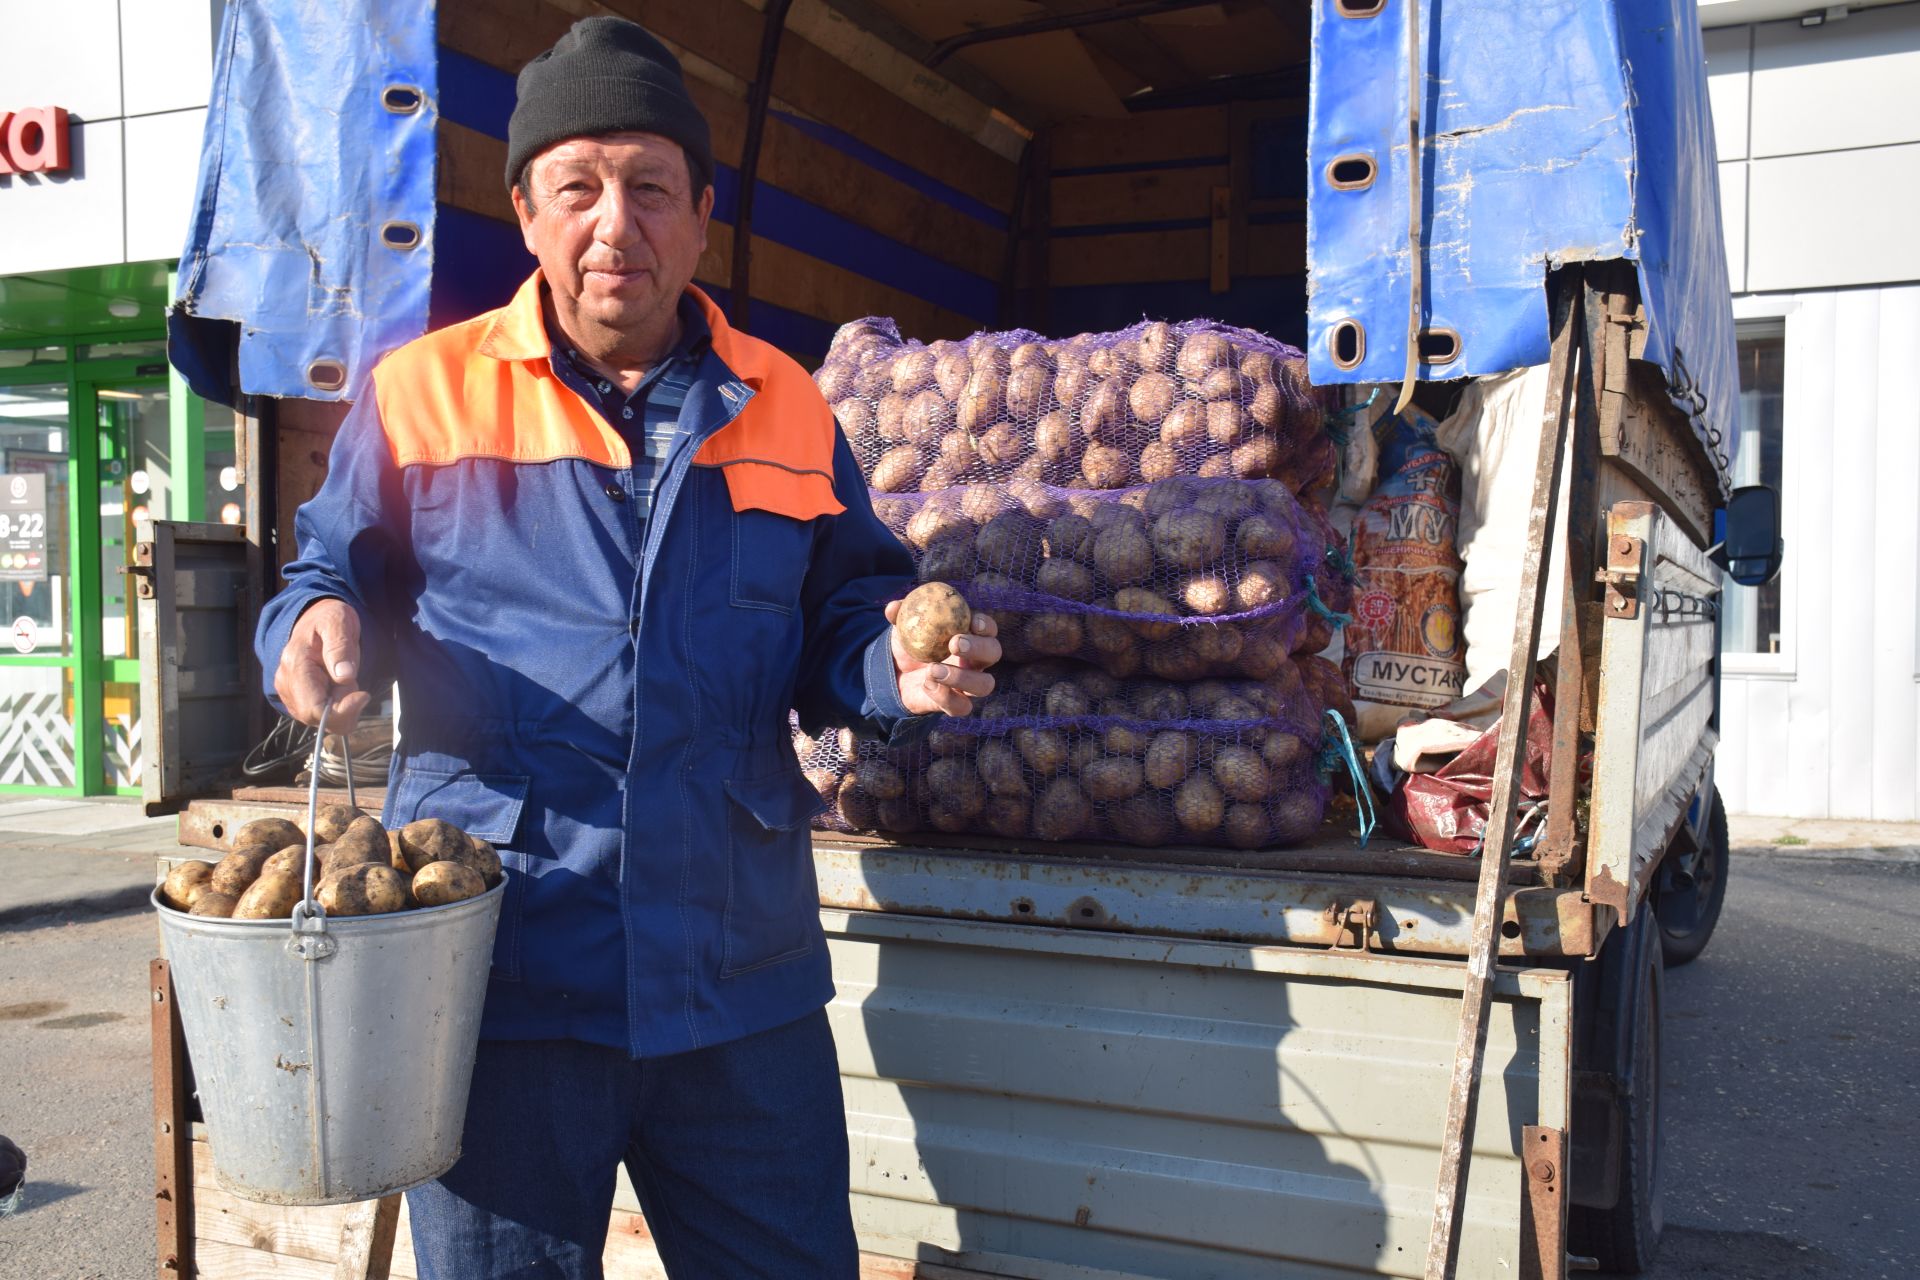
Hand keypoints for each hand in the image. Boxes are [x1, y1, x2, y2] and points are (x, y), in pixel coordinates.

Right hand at [274, 598, 367, 732]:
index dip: (342, 710)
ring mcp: (288, 692)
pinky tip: (339, 689)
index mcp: (296, 664)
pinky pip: (318, 716)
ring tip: (345, 681)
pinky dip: (335, 708)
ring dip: (340, 708)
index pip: (314, 708)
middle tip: (354, 684)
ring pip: (318, 720)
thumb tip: (344, 677)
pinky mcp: (295, 698)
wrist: (316, 618)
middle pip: (316, 719)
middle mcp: (286, 682)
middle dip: (343, 709)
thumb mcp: (339, 623)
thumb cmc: (330, 619)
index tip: (363, 694)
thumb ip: (340, 648)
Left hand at [887, 603, 999, 716]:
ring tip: (933, 669)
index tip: (973, 622)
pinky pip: (962, 707)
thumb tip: (893, 608)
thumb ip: (900, 616)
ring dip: (962, 677)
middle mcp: (975, 661)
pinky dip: (945, 697)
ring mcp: (968, 685)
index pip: (989, 629)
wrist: (897, 676)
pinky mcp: (956, 704)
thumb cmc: (909, 645)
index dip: (986, 625)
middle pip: (993, 653)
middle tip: (955, 643)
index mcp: (969, 637)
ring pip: (984, 685)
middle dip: (978, 647)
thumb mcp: (902, 628)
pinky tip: (926, 684)